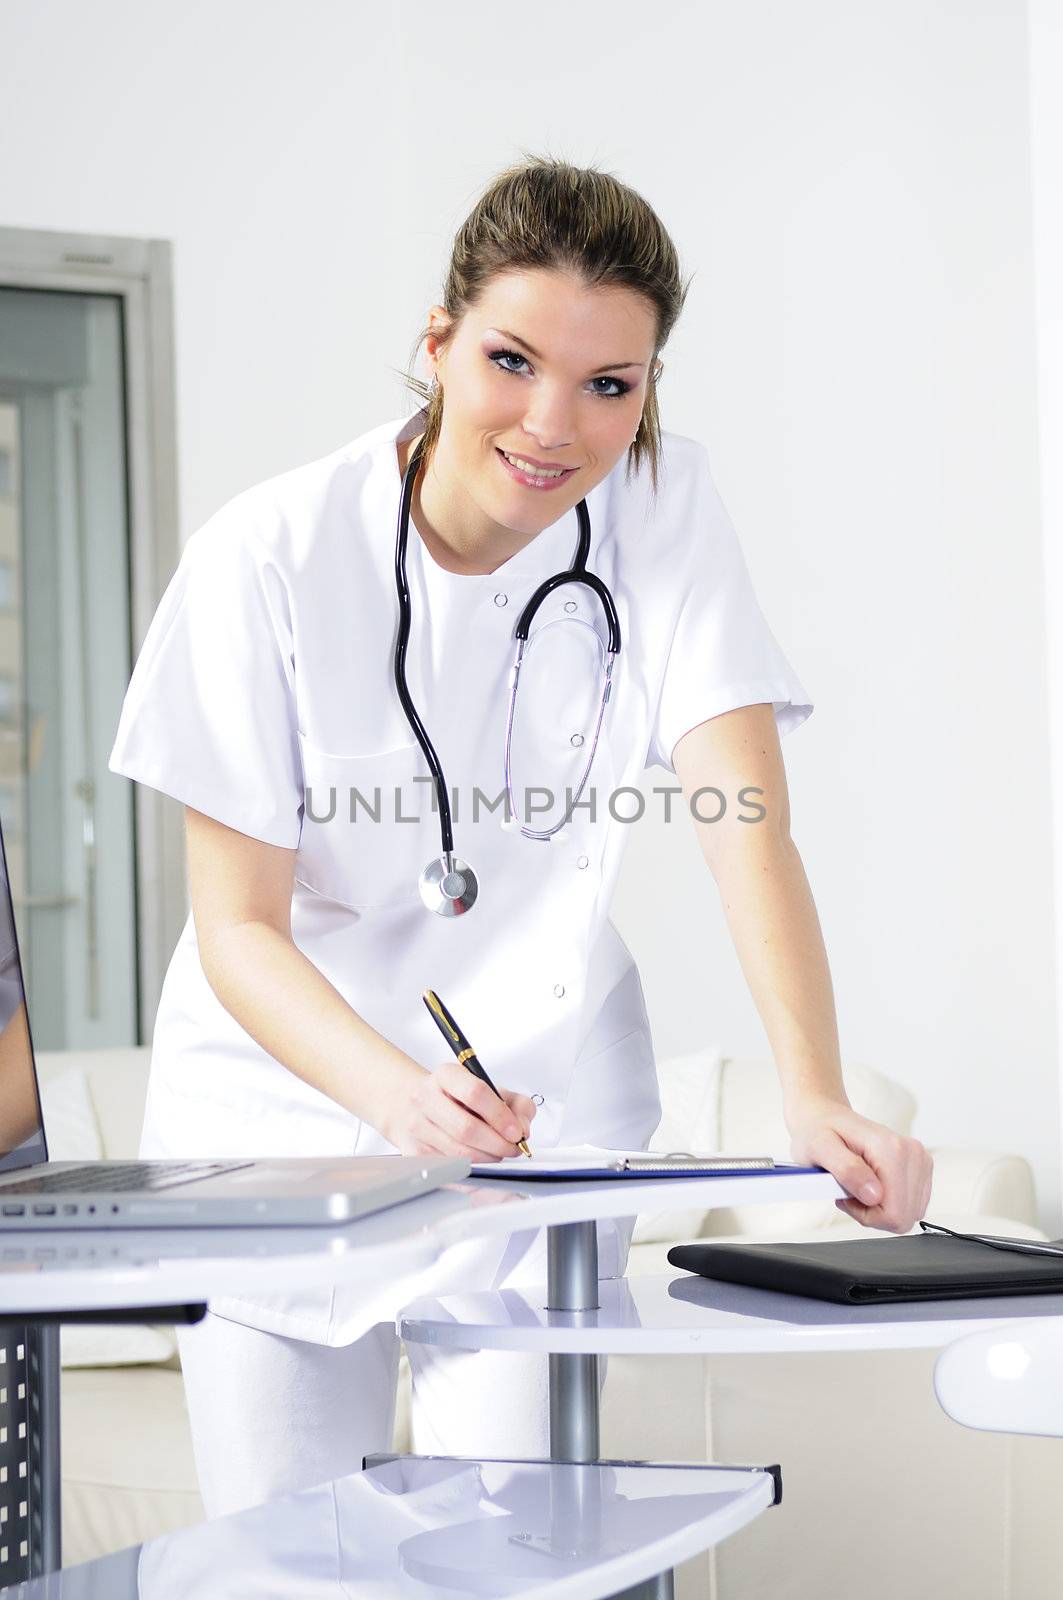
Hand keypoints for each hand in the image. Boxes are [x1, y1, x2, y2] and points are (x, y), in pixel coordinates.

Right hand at [383, 1060, 536, 1160]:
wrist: (416, 1105)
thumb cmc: (458, 1098)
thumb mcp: (491, 1090)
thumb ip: (517, 1105)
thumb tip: (523, 1129)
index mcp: (446, 1075)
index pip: (475, 1093)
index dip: (500, 1116)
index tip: (516, 1132)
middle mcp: (426, 1097)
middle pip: (466, 1128)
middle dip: (497, 1144)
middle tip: (512, 1148)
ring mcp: (416, 1125)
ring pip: (458, 1152)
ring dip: (487, 1159)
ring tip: (498, 1154)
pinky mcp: (414, 1150)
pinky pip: (449, 1167)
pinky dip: (472, 1169)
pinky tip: (482, 1162)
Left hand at [784, 1093, 933, 1232]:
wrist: (826, 1117)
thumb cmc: (819, 1131)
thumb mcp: (820, 1149)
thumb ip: (847, 1170)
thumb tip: (874, 1195)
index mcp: (891, 1149)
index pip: (895, 1214)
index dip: (866, 1215)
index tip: (845, 1197)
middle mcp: (912, 1152)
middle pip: (905, 1216)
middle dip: (873, 1213)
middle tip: (849, 1192)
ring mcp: (920, 1160)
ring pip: (910, 1213)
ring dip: (880, 1209)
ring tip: (857, 1186)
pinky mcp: (921, 1167)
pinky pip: (911, 1205)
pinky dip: (889, 1203)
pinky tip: (870, 1186)